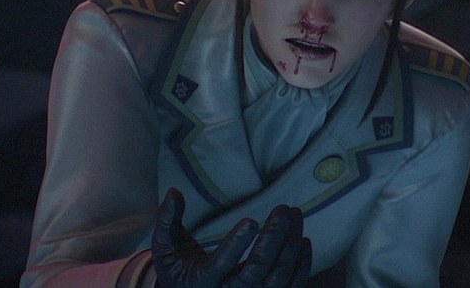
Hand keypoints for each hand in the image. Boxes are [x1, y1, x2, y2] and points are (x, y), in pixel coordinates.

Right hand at [152, 187, 311, 287]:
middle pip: (255, 272)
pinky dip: (300, 267)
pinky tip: (303, 240)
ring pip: (276, 279)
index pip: (220, 265)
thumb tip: (173, 192)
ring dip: (289, 246)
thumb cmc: (178, 269)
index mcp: (201, 282)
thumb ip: (166, 220)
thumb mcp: (166, 247)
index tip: (251, 221)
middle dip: (273, 240)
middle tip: (283, 210)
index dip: (235, 245)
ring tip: (295, 215)